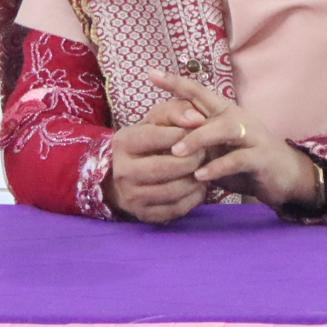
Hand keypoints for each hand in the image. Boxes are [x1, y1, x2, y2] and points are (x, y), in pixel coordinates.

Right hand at [103, 97, 210, 223]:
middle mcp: (122, 171)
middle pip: (162, 168)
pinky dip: (193, 198)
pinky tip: (198, 187)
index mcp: (122, 142)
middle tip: (204, 154)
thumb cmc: (150, 141)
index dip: (179, 134)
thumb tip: (197, 119)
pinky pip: (175, 209)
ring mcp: (132, 196)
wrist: (128, 173)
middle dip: (190, 160)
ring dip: (194, 181)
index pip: (153, 137)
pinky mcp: (144, 214)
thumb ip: (177, 111)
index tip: (195, 132)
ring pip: (171, 191)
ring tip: (203, 170)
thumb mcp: (157, 120)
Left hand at [148, 70, 323, 210]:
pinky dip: (218, 167)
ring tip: (178, 153)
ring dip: (199, 139)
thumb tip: (161, 139)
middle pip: (210, 107)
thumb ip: (195, 141)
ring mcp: (252, 136)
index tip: (151, 73)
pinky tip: (201, 176)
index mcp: (224, 111)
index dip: (175, 82)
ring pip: (225, 130)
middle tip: (161, 132)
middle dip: (184, 117)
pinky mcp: (262, 157)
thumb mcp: (215, 149)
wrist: (285, 177)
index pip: (198, 92)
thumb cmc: (243, 160)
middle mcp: (238, 118)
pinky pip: (238, 159)